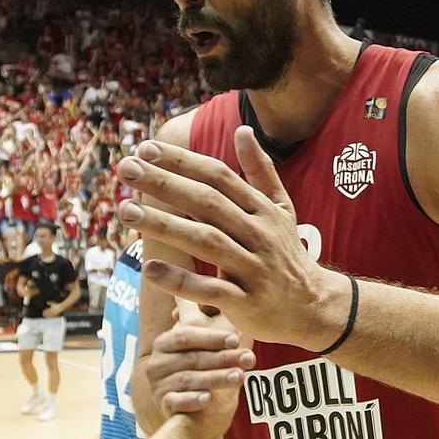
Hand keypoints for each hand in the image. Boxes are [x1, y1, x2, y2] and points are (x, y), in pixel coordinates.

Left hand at [118, 130, 348, 350]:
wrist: (313, 308)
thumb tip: (243, 130)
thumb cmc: (287, 254)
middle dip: (165, 184)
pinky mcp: (247, 303)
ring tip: (126, 213)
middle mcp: (259, 234)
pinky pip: (210, 290)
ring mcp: (253, 269)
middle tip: (125, 169)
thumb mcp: (282, 209)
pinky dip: (180, 280)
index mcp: (262, 209)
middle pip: (207, 203)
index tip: (145, 148)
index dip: (182, 161)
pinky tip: (149, 269)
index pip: (218, 177)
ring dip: (164, 226)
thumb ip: (261, 171)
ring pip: (206, 242)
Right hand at [144, 303, 252, 424]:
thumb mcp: (205, 339)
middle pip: (191, 358)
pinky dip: (192, 400)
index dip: (211, 337)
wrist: (202, 409)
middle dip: (221, 358)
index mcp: (166, 341)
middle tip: (248, 359)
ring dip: (215, 378)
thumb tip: (216, 274)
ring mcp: (158, 384)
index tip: (236, 339)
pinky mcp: (163, 405)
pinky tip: (209, 398)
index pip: (186, 336)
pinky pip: (176, 402)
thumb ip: (205, 313)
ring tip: (239, 377)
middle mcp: (157, 361)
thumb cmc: (206, 366)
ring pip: (188, 380)